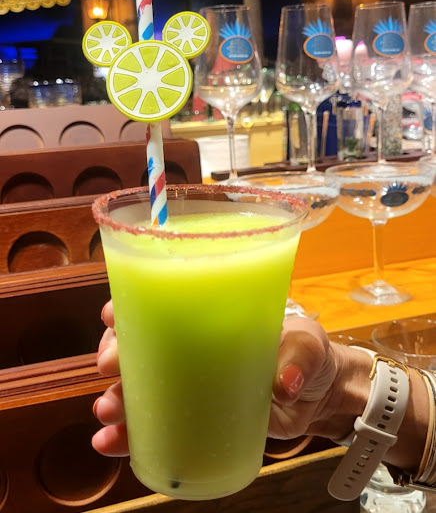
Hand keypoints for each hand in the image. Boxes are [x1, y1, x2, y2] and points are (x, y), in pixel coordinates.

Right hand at [91, 301, 371, 455]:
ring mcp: (190, 384)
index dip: (131, 306)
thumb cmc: (308, 353)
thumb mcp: (308, 345)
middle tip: (110, 369)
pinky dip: (129, 436)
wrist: (319, 397)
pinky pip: (154, 424)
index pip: (162, 301)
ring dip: (115, 398)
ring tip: (107, 416)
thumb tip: (284, 383)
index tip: (113, 317)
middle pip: (138, 343)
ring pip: (138, 386)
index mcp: (211, 314)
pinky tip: (110, 445)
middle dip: (114, 354)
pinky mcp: (194, 418)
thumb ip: (299, 358)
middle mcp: (192, 346)